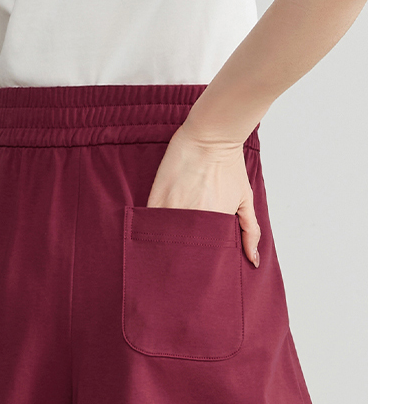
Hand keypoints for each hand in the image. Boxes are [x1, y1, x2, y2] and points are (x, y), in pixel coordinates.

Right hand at [145, 125, 260, 266]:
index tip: (196, 266)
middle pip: (181, 249)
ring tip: (168, 245)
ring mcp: (172, 207)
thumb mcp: (245, 200)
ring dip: (166, 242)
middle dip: (181, 256)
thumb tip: (253, 260)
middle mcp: (191, 218)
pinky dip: (153, 226)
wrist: (211, 137)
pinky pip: (150, 220)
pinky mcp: (157, 195)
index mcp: (213, 223)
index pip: (203, 254)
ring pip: (164, 236)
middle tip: (180, 260)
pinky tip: (155, 229)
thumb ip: (250, 231)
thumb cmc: (229, 167)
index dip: (199, 262)